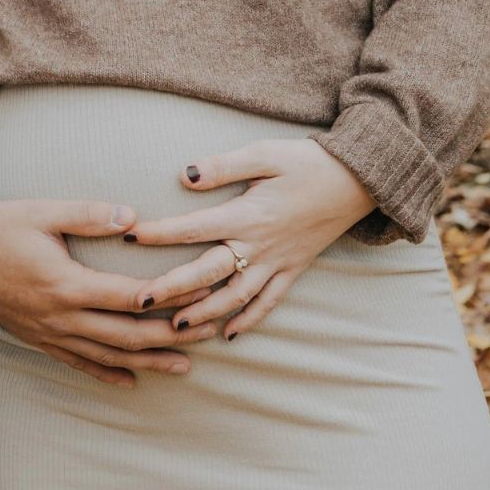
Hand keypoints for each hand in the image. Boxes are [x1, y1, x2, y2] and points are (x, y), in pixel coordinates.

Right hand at [0, 200, 215, 386]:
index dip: (172, 298)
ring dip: (148, 362)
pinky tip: (131, 380)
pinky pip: (78, 363)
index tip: (204, 294)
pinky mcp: (39, 338)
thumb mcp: (44, 212)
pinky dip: (107, 373)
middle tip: (208, 334)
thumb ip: (90, 214)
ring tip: (184, 366)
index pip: (133, 297)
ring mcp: (50, 332)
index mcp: (69, 284)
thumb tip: (133, 217)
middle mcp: (63, 316)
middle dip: (172, 336)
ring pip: (108, 356)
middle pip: (128, 335)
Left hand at [128, 139, 376, 339]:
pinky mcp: (294, 269)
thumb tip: (183, 176)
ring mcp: (277, 262)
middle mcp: (258, 245)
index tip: (128, 237)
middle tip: (138, 302)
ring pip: (235, 296)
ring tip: (175, 327)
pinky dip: (249, 320)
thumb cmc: (308, 162)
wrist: (361, 178)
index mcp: (246, 215)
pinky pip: (269, 302)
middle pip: (207, 273)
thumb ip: (222, 167)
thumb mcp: (264, 154)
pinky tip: (228, 334)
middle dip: (172, 289)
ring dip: (204, 314)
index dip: (158, 233)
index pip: (192, 228)